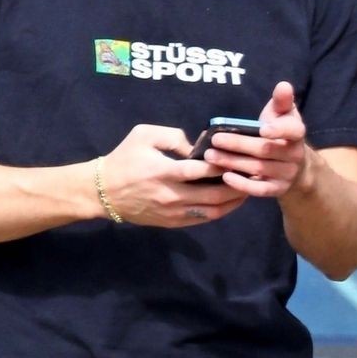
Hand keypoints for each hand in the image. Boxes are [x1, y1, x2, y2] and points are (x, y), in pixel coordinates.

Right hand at [101, 124, 246, 227]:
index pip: (201, 172)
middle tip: (253, 177)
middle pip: (213, 196)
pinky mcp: (172, 223)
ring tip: (248, 190)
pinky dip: (219, 212)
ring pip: (211, 212)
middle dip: (236, 187)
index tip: (239, 160)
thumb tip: (197, 146)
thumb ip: (173, 136)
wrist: (103, 191)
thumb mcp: (143, 135)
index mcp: (164, 172)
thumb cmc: (124, 158)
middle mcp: (171, 196)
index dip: (222, 167)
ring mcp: (172, 212)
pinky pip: (202, 220)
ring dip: (232, 203)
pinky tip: (230, 202)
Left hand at [203, 80, 308, 198]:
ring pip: (259, 169)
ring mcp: (287, 174)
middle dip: (239, 145)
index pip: (292, 130)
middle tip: (215, 140)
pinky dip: (243, 184)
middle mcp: (295, 155)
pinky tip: (225, 177)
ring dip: (233, 163)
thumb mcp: (283, 114)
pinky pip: (260, 190)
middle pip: (265, 150)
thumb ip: (282, 101)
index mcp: (296, 133)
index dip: (278, 130)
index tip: (262, 129)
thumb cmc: (281, 133)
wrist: (295, 165)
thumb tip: (283, 85)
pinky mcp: (277, 190)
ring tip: (211, 156)